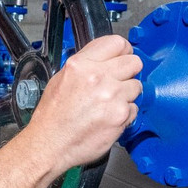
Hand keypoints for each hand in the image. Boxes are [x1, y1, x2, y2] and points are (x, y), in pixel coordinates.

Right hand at [24, 34, 142, 175]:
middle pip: (134, 62)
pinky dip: (125, 114)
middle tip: (119, 82)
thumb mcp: (60, 78)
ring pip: (137, 86)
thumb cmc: (52, 117)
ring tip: (109, 104)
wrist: (50, 144)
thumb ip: (85, 65)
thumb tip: (105, 60)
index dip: (122, 51)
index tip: (122, 58)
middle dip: (129, 72)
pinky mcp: (120, 115)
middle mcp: (98, 77)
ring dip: (127, 94)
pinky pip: (134, 108)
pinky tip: (109, 117)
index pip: (117, 42)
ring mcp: (112, 96)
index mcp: (81, 64)